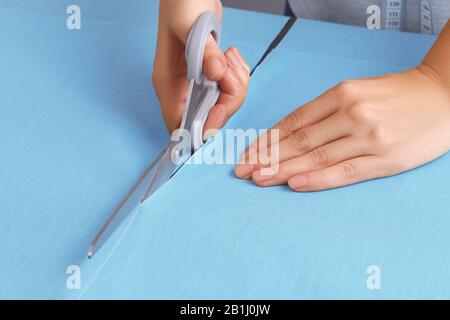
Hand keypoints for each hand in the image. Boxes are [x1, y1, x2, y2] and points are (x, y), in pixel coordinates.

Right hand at [152, 0, 249, 136]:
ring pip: (223, 103)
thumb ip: (205, 52)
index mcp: (168, 84)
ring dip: (236, 84)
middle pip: (209, 117)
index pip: (180, 125)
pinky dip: (238, 76)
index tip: (221, 107)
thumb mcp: (190, 24)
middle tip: (230, 71)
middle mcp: (181, 88)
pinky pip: (230, 88)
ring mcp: (196, 82)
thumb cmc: (181, 3)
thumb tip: (217, 74)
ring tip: (229, 56)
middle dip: (228, 98)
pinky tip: (231, 55)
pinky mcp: (210, 74)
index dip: (201, 126)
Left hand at [235, 65, 449, 190]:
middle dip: (267, 157)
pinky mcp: (385, 158)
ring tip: (259, 179)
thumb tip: (290, 134)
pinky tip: (295, 184)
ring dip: (284, 170)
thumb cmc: (396, 95)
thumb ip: (326, 111)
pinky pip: (345, 171)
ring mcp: (369, 136)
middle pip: (299, 140)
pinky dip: (318, 179)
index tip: (248, 153)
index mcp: (342, 94)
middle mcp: (352, 113)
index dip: (268, 139)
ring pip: (317, 157)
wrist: (443, 96)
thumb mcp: (357, 91)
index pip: (294, 121)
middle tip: (243, 171)